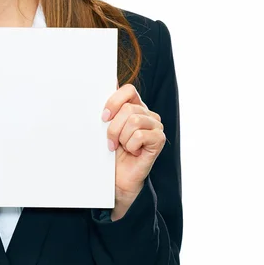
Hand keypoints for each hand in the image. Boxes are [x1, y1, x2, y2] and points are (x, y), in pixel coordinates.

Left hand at [103, 83, 165, 207]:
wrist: (117, 178)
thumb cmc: (111, 152)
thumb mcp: (105, 127)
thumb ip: (108, 110)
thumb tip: (105, 86)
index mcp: (135, 106)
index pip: (128, 90)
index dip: (114, 101)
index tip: (103, 117)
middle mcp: (147, 114)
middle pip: (128, 108)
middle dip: (113, 127)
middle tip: (111, 142)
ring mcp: (156, 126)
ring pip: (133, 121)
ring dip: (121, 137)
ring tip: (122, 147)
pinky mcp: (159, 139)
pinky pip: (140, 135)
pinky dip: (130, 146)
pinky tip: (132, 152)